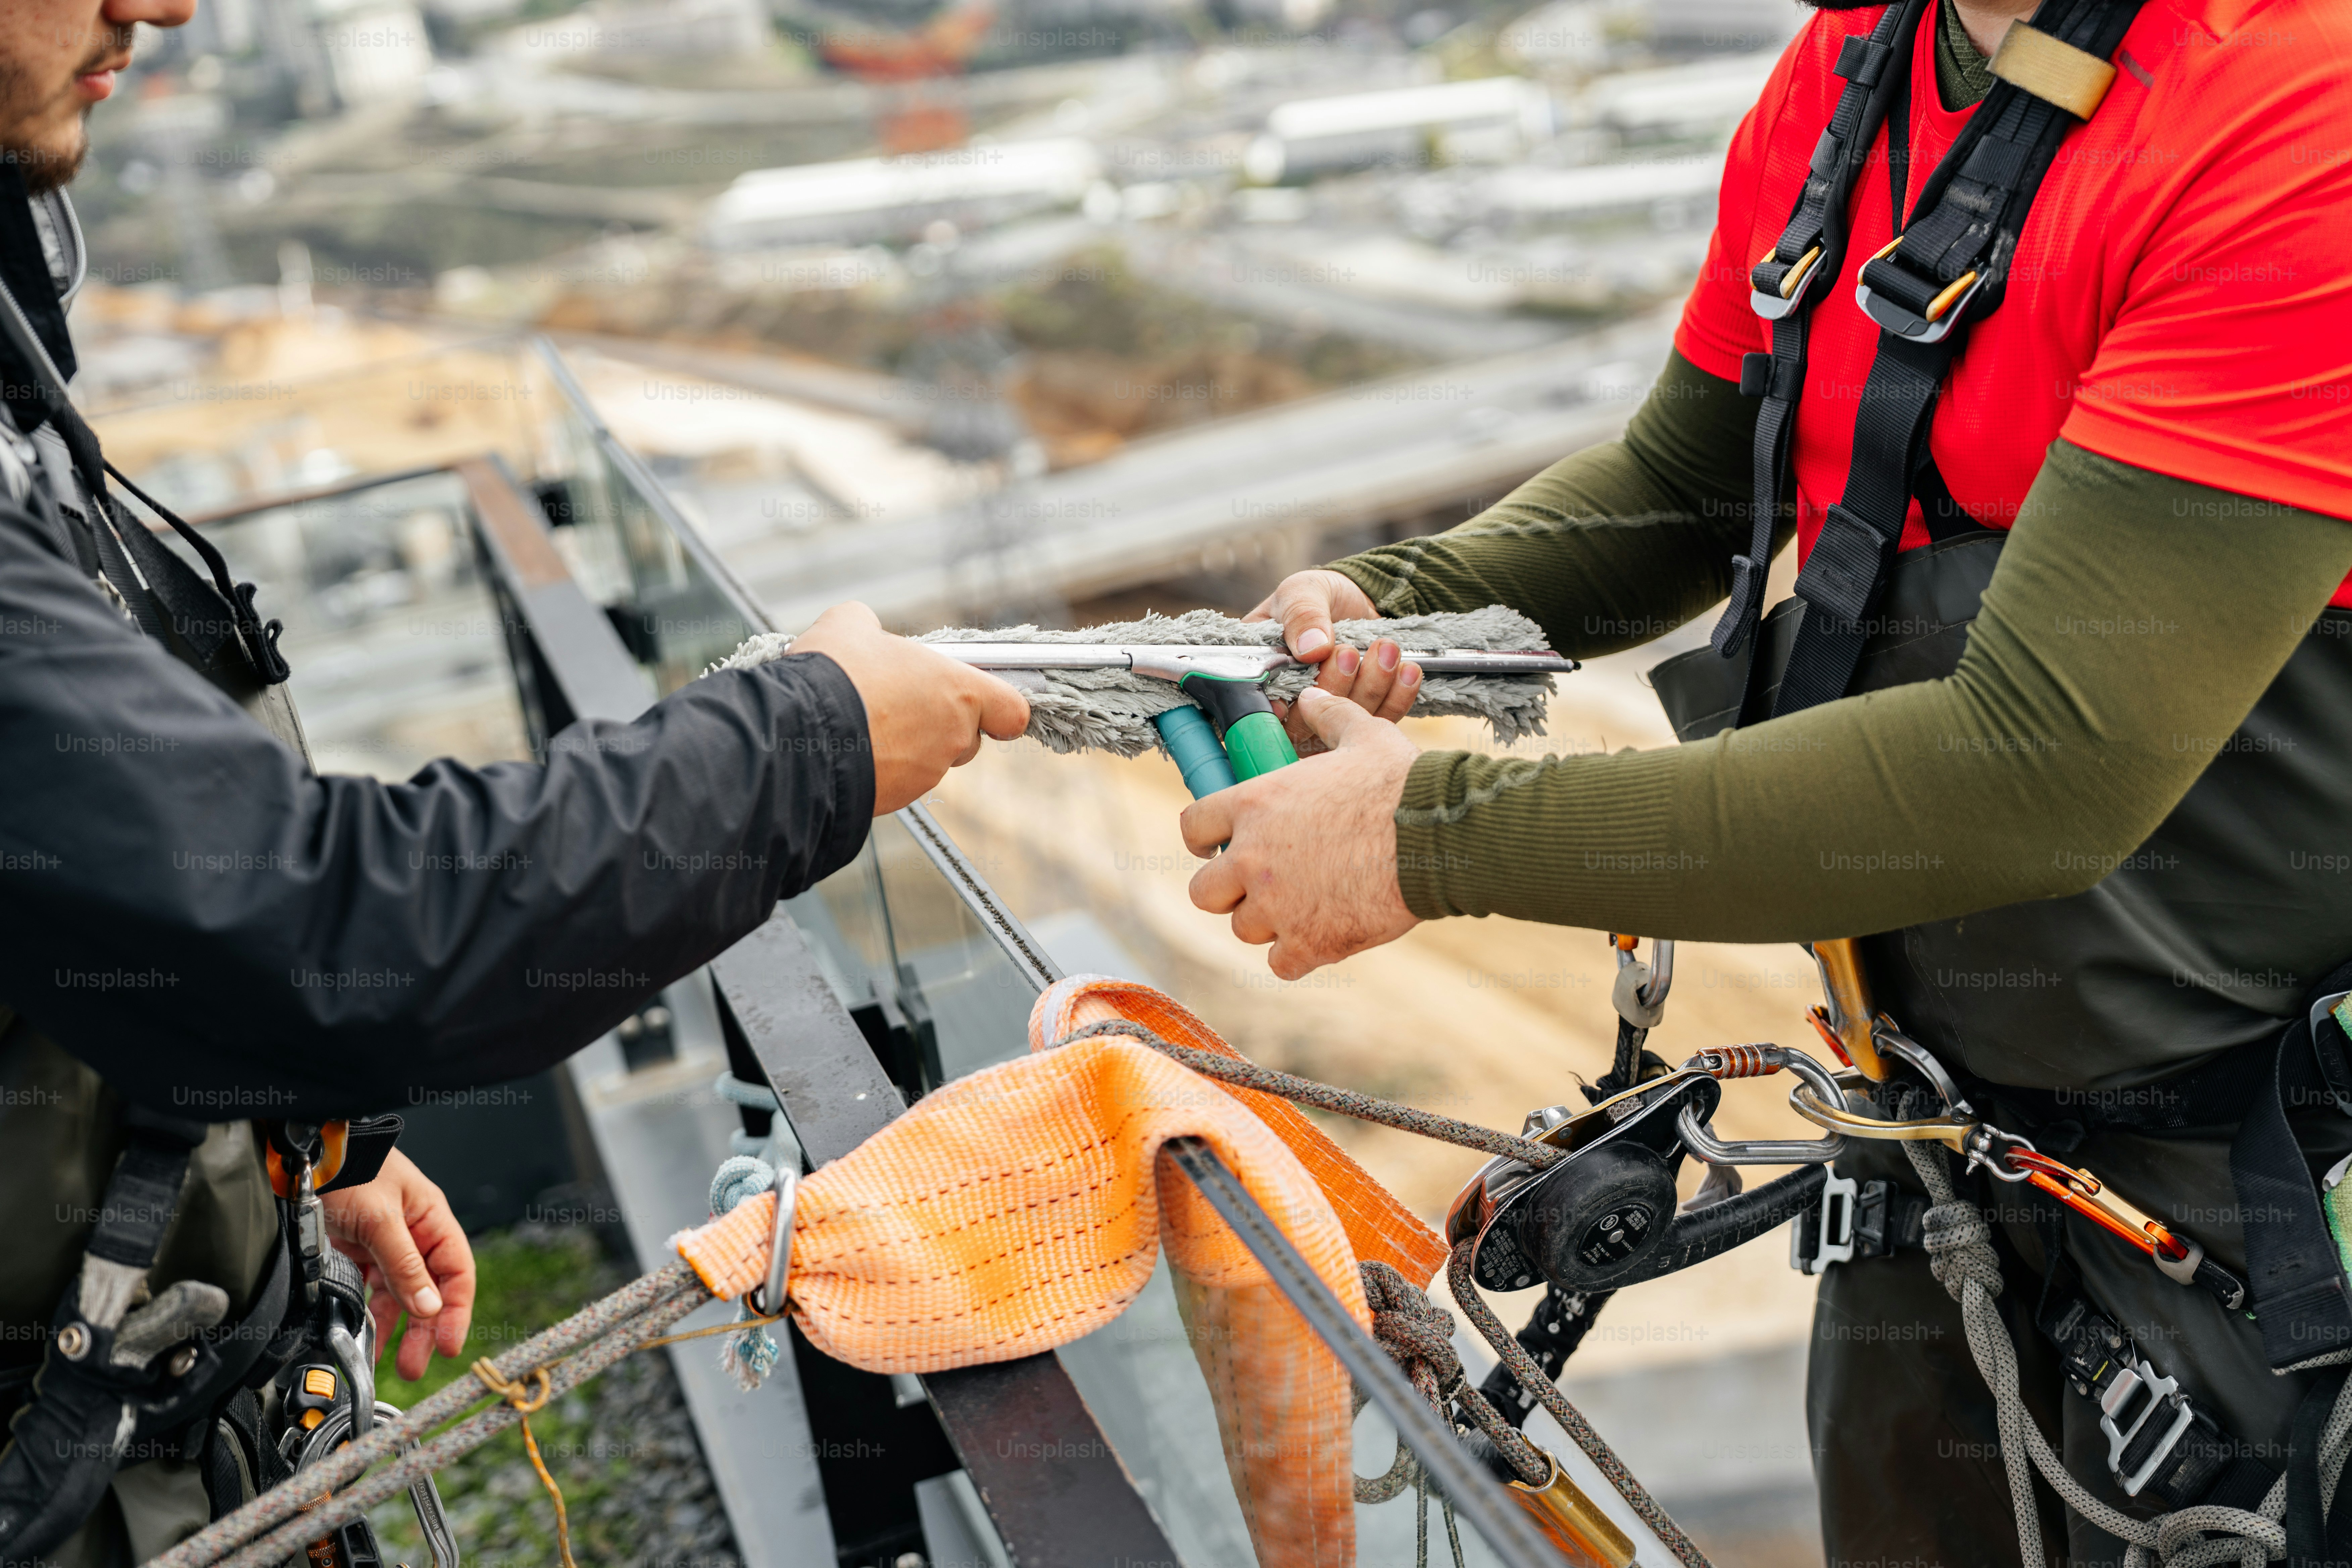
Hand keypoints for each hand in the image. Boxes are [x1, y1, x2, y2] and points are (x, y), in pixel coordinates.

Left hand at [319, 1149, 474, 1381]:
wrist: (301, 1152)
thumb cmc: (346, 1166)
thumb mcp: (379, 1218)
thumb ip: (404, 1264)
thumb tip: (430, 1307)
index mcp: (430, 1218)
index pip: (457, 1271)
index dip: (456, 1309)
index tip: (448, 1344)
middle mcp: (412, 1233)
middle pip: (429, 1289)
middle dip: (426, 1329)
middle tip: (416, 1365)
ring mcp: (383, 1243)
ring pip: (399, 1294)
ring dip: (398, 1328)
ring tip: (392, 1362)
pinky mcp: (355, 1250)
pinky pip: (369, 1289)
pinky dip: (368, 1313)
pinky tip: (364, 1334)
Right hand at [790, 602, 1030, 813]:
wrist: (799, 731)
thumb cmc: (835, 673)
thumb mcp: (849, 623)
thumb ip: (872, 627)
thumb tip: (865, 631)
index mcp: (958, 691)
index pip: (1012, 710)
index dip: (1001, 708)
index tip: (985, 704)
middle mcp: (952, 736)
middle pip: (966, 736)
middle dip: (939, 722)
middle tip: (899, 703)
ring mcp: (925, 772)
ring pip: (930, 759)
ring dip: (907, 743)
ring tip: (865, 722)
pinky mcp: (896, 799)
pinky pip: (897, 780)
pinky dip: (881, 765)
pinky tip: (849, 745)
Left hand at [1180, 689, 1421, 978]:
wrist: (1437, 836)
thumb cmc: (1400, 783)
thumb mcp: (1363, 734)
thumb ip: (1330, 715)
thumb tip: (1315, 697)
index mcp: (1255, 805)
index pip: (1193, 828)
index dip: (1205, 838)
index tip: (1222, 844)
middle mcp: (1253, 859)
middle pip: (1204, 892)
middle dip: (1227, 890)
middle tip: (1260, 883)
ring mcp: (1278, 907)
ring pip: (1243, 929)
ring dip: (1267, 922)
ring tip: (1302, 905)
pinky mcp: (1309, 943)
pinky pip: (1281, 963)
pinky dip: (1298, 955)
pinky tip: (1321, 935)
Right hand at [1244, 570, 1420, 749]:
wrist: (1361, 598)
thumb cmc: (1321, 594)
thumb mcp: (1304, 590)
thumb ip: (1303, 614)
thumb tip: (1311, 649)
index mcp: (1261, 671)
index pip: (1260, 705)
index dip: (1278, 708)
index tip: (1304, 693)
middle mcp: (1289, 701)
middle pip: (1305, 721)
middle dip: (1334, 687)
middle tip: (1350, 653)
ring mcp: (1327, 715)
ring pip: (1346, 722)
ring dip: (1370, 686)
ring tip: (1387, 650)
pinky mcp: (1361, 716)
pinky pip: (1381, 717)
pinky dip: (1398, 696)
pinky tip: (1408, 671)